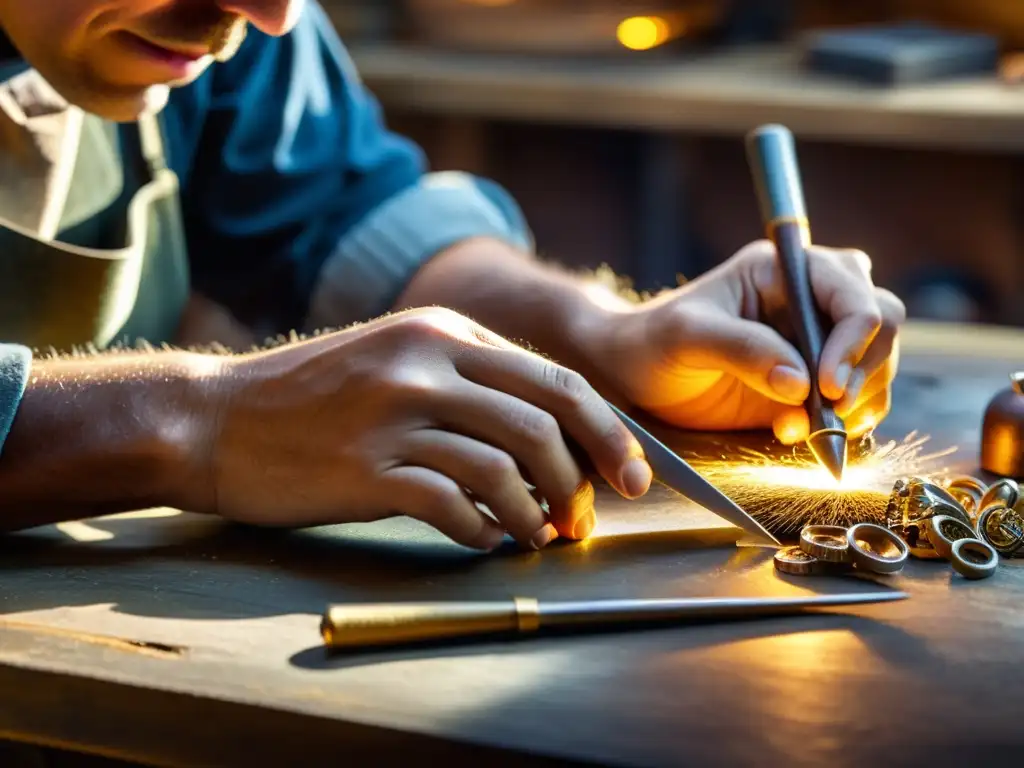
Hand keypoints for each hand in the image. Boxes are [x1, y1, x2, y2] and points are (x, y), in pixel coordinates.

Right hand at [199, 308, 652, 549]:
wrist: (214, 420)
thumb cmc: (311, 401)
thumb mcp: (395, 362)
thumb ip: (469, 386)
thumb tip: (550, 442)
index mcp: (442, 332)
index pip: (554, 379)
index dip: (606, 431)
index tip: (632, 474)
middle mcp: (425, 362)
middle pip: (545, 417)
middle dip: (589, 473)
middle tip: (592, 518)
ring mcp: (393, 413)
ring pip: (507, 464)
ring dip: (538, 511)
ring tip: (539, 536)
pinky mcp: (364, 468)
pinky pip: (453, 504)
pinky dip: (483, 529)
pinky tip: (483, 539)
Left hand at [588, 240, 905, 443]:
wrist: (634, 373)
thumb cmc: (652, 342)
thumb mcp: (686, 337)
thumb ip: (741, 350)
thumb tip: (800, 383)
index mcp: (783, 270)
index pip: (852, 292)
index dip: (854, 340)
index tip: (827, 386)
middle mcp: (810, 298)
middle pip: (882, 322)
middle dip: (865, 370)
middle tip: (828, 411)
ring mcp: (817, 340)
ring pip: (880, 363)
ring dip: (859, 402)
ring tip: (802, 427)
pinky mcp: (814, 382)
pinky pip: (859, 400)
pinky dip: (846, 424)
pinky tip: (798, 433)